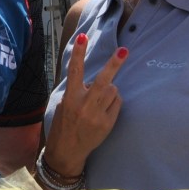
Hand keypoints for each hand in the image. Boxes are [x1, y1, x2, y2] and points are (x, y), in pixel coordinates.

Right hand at [44, 34, 126, 174]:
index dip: (79, 53)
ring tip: (98, 100)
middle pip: (102, 80)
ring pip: (112, 90)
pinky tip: (104, 110)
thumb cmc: (64, 125)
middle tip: (124, 50)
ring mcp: (97, 115)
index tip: (82, 37)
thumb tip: (94, 81)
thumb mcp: (63, 105)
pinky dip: (113, 101)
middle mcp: (84, 105)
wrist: (67, 152)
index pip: (75, 71)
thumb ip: (78, 91)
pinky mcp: (107, 124)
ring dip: (109, 89)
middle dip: (114, 64)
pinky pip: (117, 102)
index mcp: (70, 98)